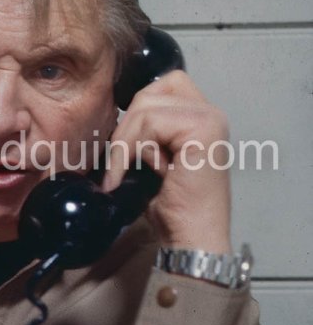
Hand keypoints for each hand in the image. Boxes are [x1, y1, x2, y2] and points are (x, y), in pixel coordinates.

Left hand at [102, 70, 231, 253]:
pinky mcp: (204, 129)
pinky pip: (150, 121)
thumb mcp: (151, 158)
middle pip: (148, 92)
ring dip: (126, 142)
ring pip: (145, 106)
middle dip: (126, 128)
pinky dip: (131, 148)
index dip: (135, 113)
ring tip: (129, 172)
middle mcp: (210, 112)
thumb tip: (113, 113)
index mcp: (199, 116)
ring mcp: (210, 118)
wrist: (191, 238)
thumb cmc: (172, 207)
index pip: (158, 86)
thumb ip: (143, 130)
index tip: (126, 150)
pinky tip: (137, 174)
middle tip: (122, 165)